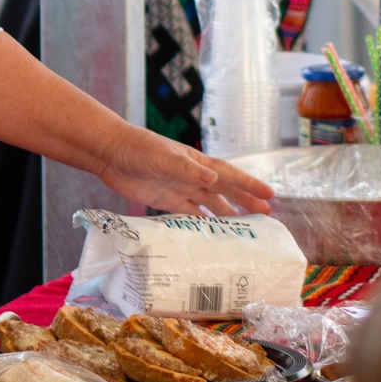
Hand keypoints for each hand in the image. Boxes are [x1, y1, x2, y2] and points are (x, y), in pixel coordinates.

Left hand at [89, 122, 274, 216]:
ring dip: (226, 214)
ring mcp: (180, 188)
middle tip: (265, 214)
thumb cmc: (139, 148)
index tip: (269, 194)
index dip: (249, 185)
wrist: (111, 153)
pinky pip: (188, 213)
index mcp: (197, 163)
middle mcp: (193, 176)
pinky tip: (210, 232)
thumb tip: (215, 179)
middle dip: (244, 201)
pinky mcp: (165, 200)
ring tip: (243, 227)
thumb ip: (189, 170)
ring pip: (209, 204)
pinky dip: (201, 222)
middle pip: (224, 191)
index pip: (229, 175)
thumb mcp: (165, 158)